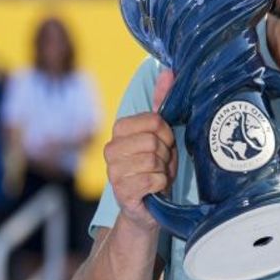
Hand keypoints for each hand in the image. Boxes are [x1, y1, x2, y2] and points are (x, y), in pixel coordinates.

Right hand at [103, 70, 176, 230]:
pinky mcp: (122, 193)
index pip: (153, 120)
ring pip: (153, 161)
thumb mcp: (161, 134)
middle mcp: (110, 149)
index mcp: (119, 131)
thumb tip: (169, 71)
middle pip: (153, 141)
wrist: (148, 208)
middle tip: (163, 164)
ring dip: (164, 171)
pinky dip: (162, 185)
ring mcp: (113, 172)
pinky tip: (156, 189)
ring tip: (159, 176)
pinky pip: (153, 180)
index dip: (167, 134)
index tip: (166, 144)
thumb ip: (162, 102)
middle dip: (166, 155)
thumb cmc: (155, 167)